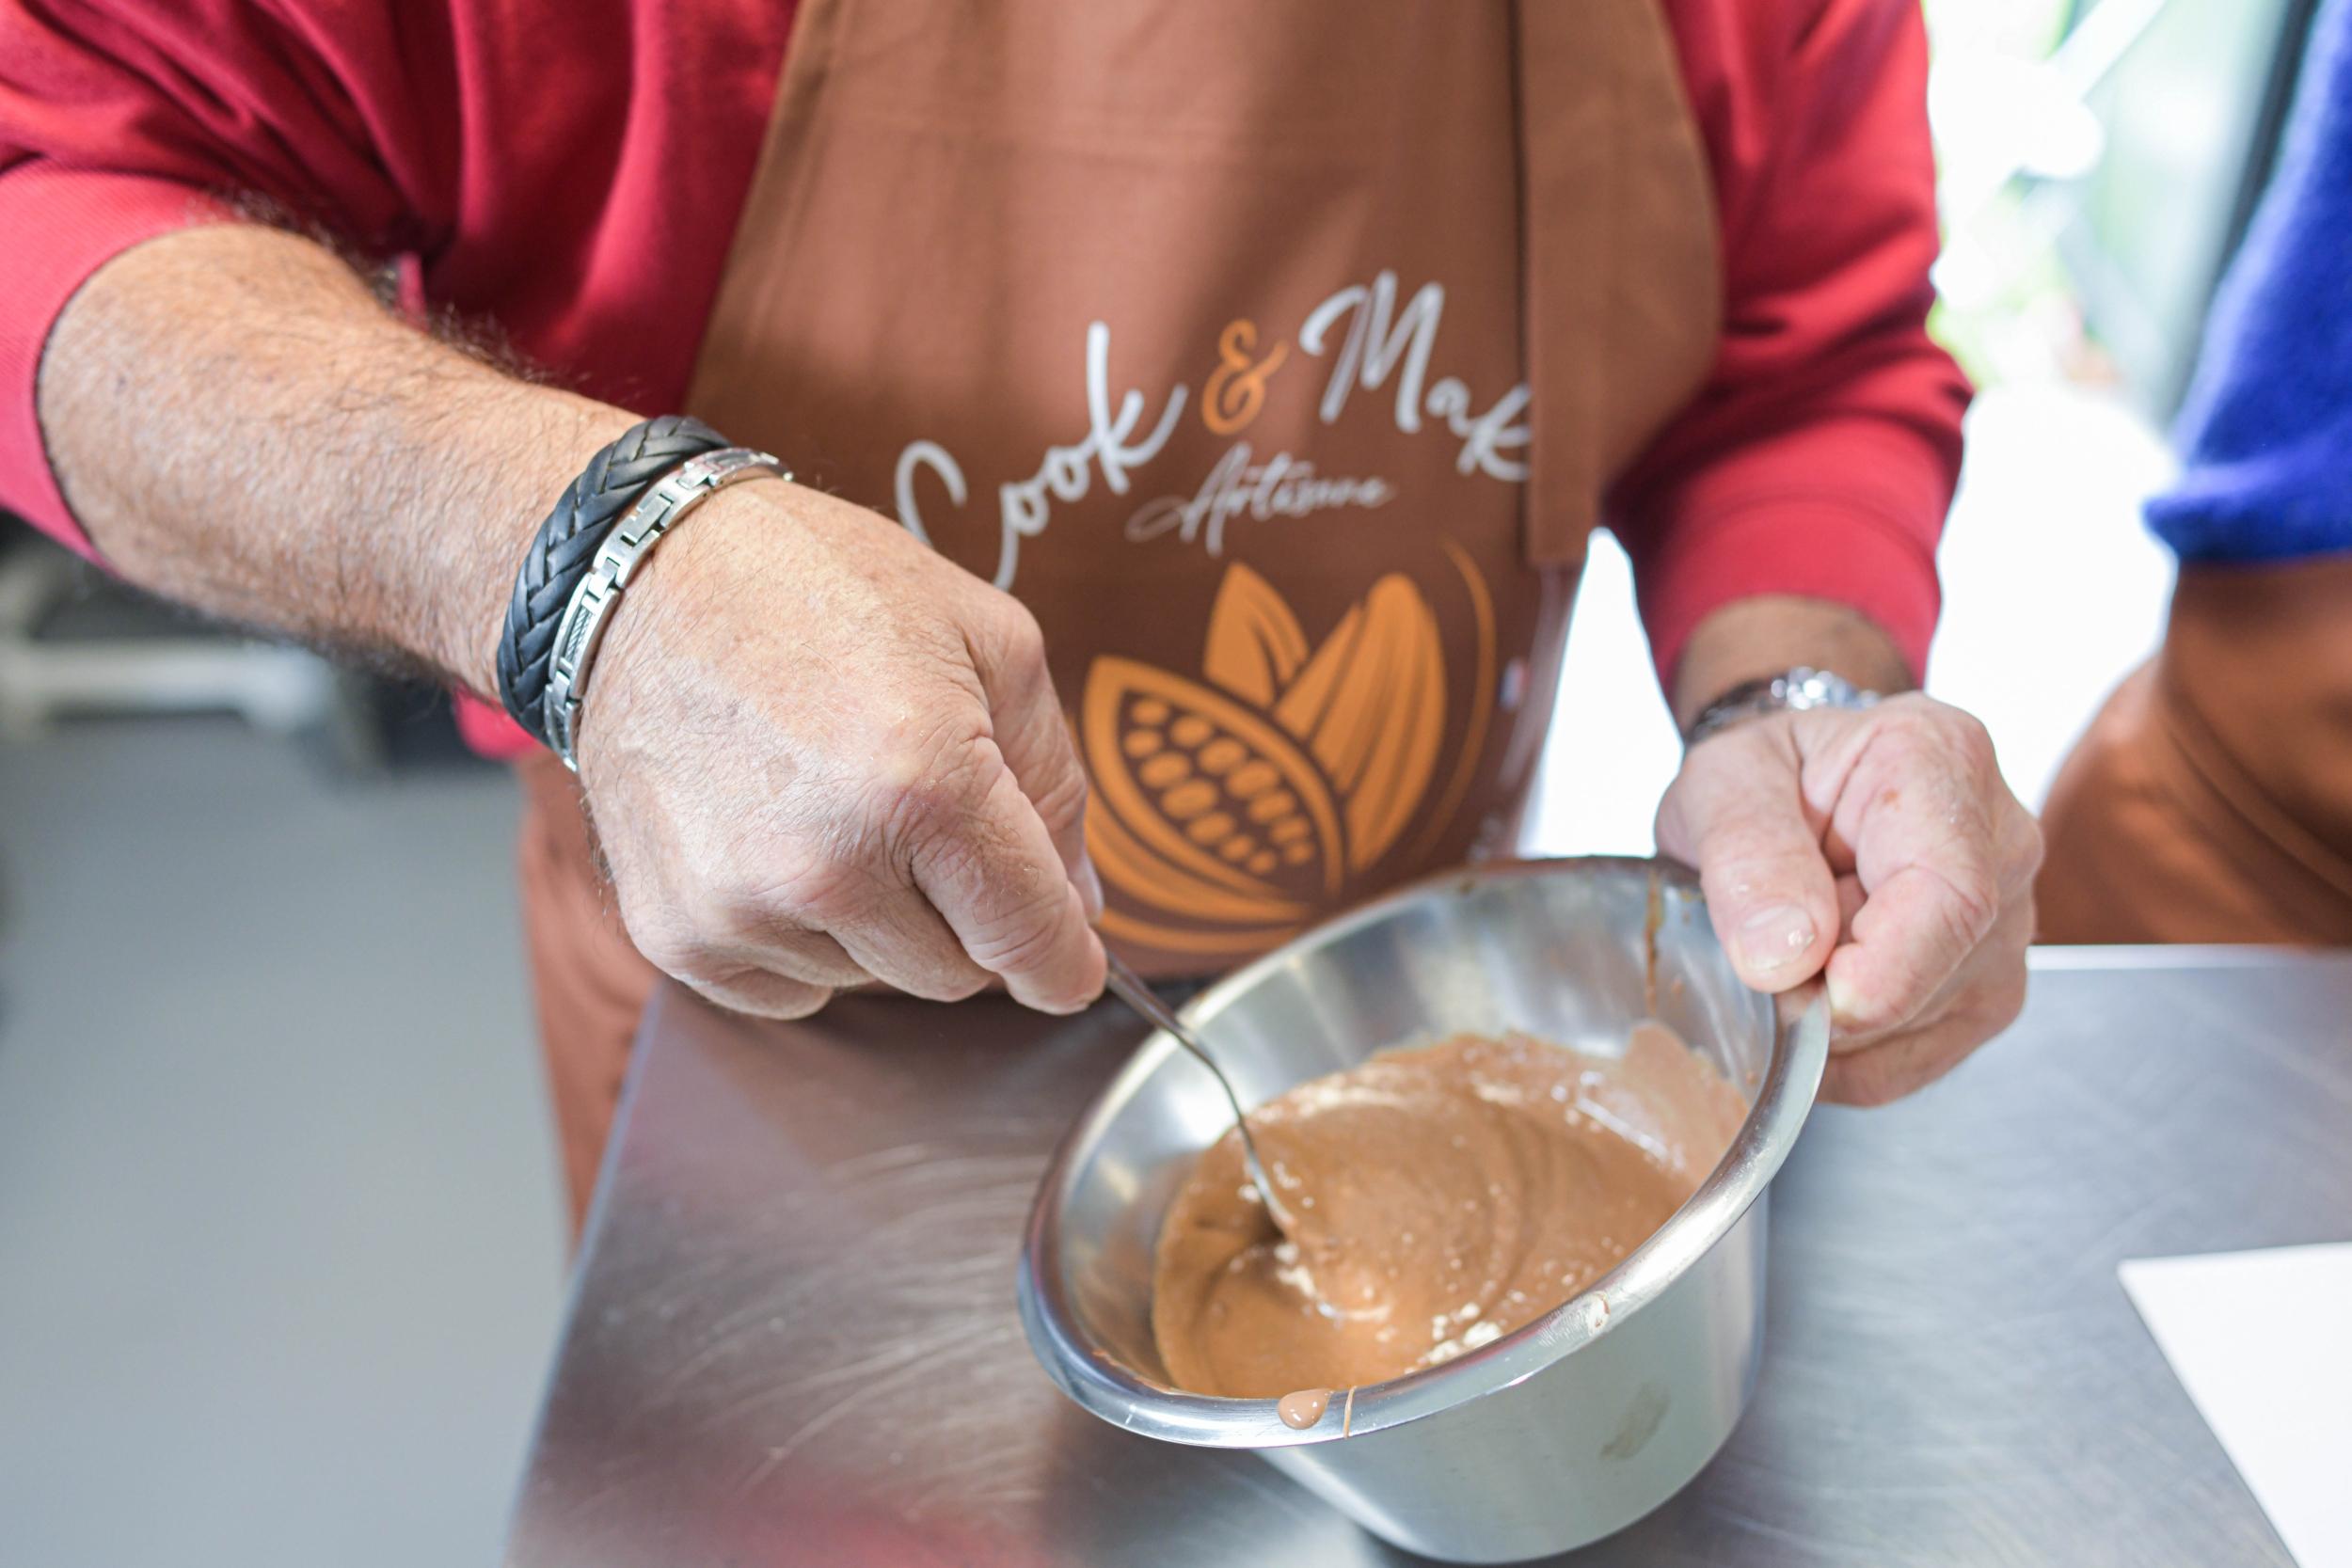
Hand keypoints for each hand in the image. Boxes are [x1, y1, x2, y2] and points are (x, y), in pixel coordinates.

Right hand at [571, 477, 1105, 1018]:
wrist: (641, 573)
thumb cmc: (817, 588)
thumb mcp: (988, 640)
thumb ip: (1055, 782)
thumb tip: (1077, 905)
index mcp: (927, 786)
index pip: (1028, 938)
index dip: (1065, 964)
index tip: (1071, 970)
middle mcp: (829, 864)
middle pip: (956, 974)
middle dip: (962, 911)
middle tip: (921, 816)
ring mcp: (742, 907)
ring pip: (872, 981)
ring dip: (875, 920)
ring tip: (830, 806)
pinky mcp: (676, 934)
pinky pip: (788, 991)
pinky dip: (800, 939)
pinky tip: (776, 842)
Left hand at [1654, 694, 2040, 1104]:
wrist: (1790, 788)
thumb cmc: (1766, 773)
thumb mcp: (1722, 782)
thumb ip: (1747, 856)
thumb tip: (1782, 958)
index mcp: (1943, 762)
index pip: (1950, 898)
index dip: (1874, 973)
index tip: (1796, 991)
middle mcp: (2002, 848)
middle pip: (1931, 978)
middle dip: (1822, 995)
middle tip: (1759, 942)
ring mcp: (2007, 930)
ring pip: (1918, 1032)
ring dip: (1826, 1024)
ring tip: (1796, 945)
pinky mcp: (1985, 997)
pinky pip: (1906, 1066)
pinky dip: (1838, 1054)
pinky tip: (1814, 989)